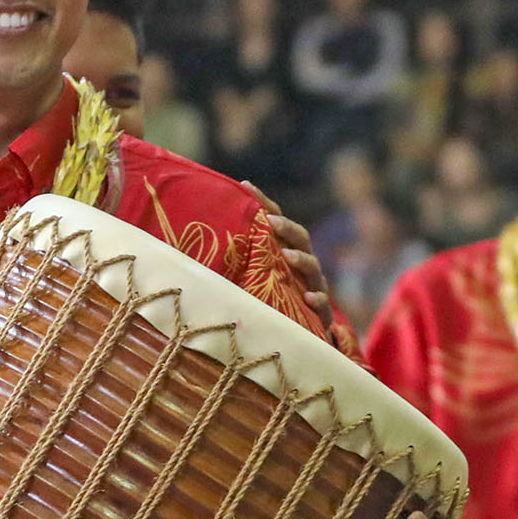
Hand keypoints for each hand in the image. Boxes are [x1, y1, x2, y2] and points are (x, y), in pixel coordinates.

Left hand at [244, 182, 334, 323]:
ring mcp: (313, 285)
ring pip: (313, 267)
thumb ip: (234, 259)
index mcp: (283, 249)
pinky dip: (317, 298)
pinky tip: (307, 297)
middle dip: (287, 227)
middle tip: (271, 221)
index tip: (246, 185)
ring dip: (301, 260)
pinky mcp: (319, 311)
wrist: (300, 332)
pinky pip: (322, 303)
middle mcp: (301, 263)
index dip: (263, 202)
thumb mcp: (252, 275)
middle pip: (300, 237)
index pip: (276, 220)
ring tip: (287, 256)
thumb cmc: (269, 297)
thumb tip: (195, 240)